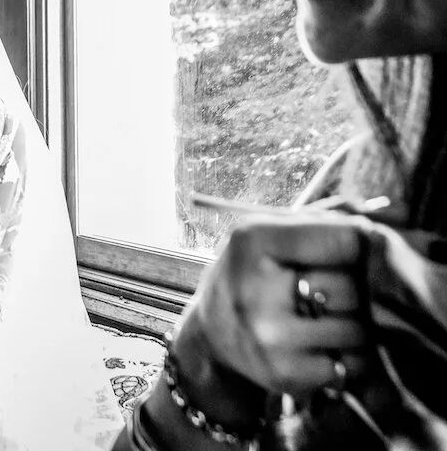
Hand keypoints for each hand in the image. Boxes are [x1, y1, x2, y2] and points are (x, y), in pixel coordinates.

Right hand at [173, 214, 370, 420]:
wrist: (211, 333)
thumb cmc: (251, 273)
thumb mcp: (268, 232)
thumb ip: (323, 218)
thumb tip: (381, 218)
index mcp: (253, 240)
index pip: (346, 240)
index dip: (352, 246)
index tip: (341, 252)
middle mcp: (256, 288)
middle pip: (352, 288)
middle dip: (349, 291)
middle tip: (325, 293)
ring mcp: (268, 335)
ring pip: (356, 330)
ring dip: (350, 327)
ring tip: (323, 320)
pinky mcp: (282, 373)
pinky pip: (346, 366)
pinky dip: (341, 360)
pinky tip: (317, 348)